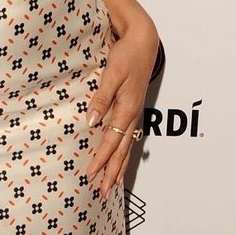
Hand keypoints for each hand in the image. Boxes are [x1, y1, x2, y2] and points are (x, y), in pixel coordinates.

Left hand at [85, 9, 159, 196]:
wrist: (144, 42)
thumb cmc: (127, 55)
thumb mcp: (112, 73)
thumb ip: (101, 97)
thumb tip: (92, 121)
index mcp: (126, 108)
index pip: (112, 141)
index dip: (101, 159)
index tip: (90, 175)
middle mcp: (132, 115)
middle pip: (122, 151)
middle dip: (112, 173)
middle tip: (103, 193)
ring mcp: (134, 113)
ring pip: (127, 147)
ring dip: (119, 167)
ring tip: (113, 185)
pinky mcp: (132, 109)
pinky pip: (128, 138)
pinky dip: (123, 153)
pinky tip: (120, 160)